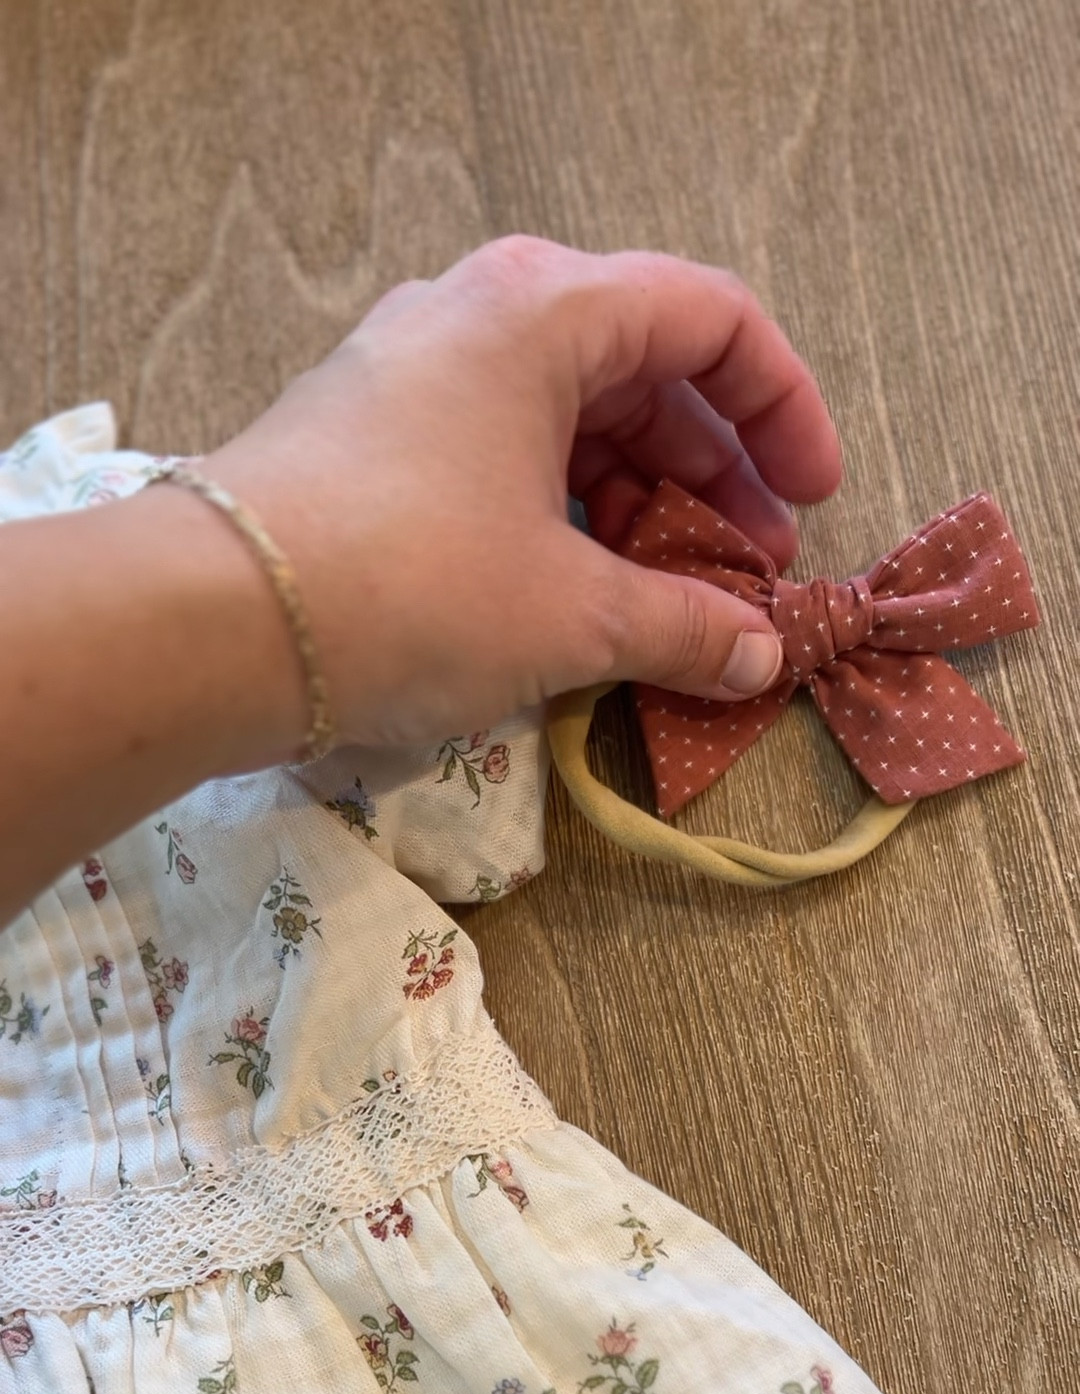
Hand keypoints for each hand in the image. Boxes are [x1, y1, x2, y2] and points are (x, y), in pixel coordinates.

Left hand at [203, 236, 841, 749]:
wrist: (209, 622)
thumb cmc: (410, 587)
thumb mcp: (569, 614)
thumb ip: (683, 626)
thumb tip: (758, 655)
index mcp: (546, 310)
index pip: (710, 318)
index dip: (784, 408)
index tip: (814, 498)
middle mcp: (478, 314)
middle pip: (641, 370)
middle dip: (713, 476)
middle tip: (750, 573)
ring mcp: (414, 371)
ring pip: (567, 417)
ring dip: (638, 505)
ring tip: (674, 600)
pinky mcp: (369, 437)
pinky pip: (500, 451)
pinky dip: (560, 514)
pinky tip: (581, 593)